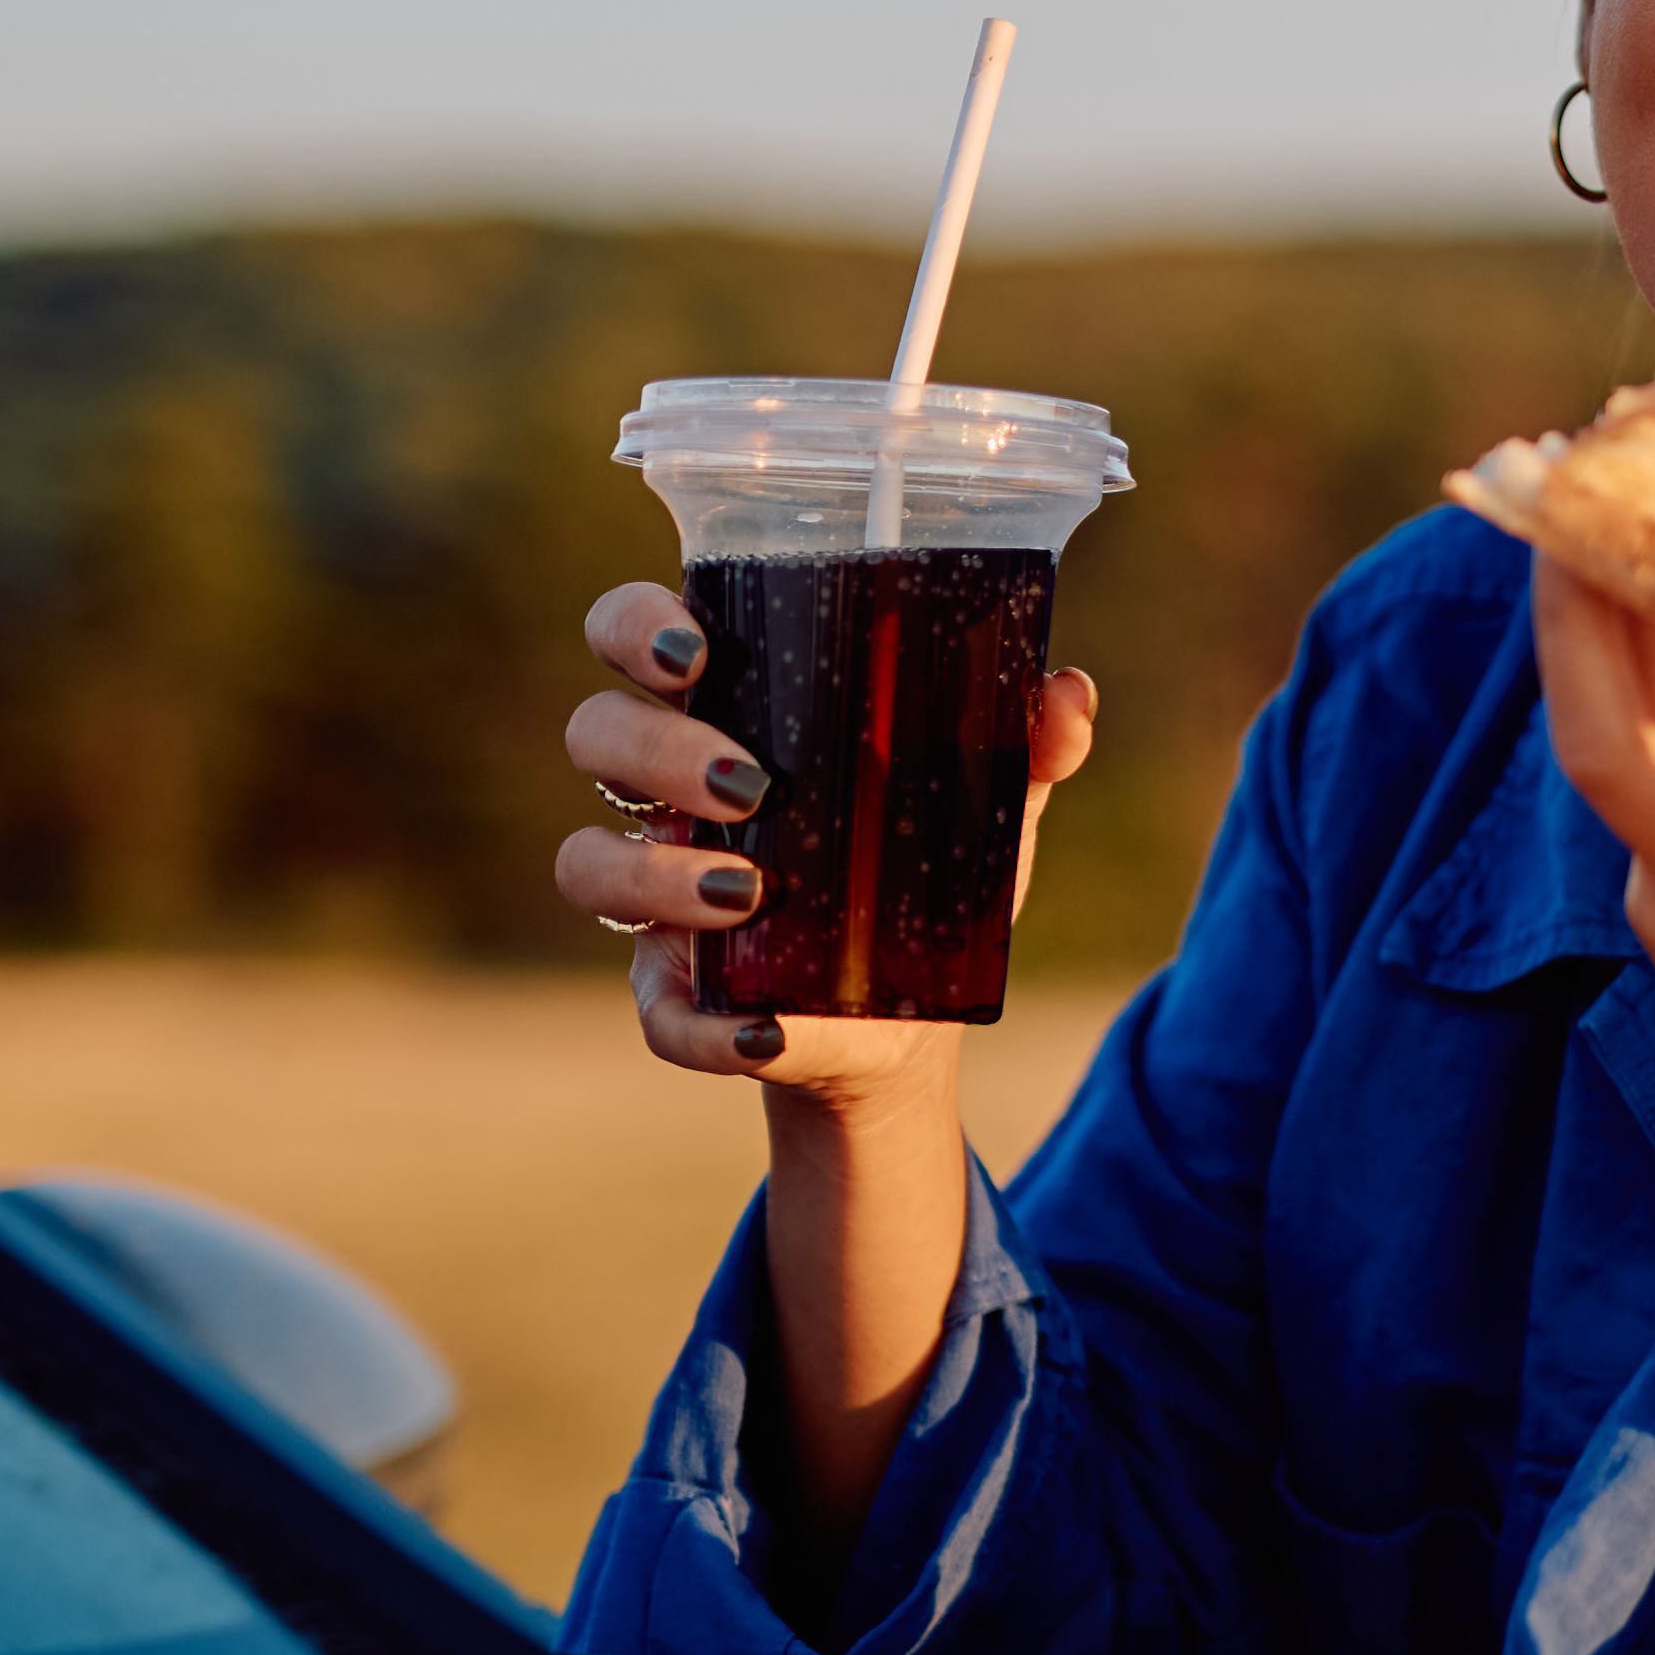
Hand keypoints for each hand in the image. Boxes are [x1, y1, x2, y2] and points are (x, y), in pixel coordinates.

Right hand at [555, 581, 1096, 1097]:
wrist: (909, 1016)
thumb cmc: (923, 866)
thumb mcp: (986, 802)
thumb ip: (1027, 745)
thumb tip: (1067, 695)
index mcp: (727, 714)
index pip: (634, 636)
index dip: (635, 626)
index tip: (696, 650)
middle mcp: (666, 797)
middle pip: (597, 735)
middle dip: (657, 750)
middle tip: (753, 784)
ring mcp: (655, 897)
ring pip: (587, 865)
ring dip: (657, 878)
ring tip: (752, 893)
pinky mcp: (671, 997)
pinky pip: (656, 1013)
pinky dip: (704, 1026)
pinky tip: (766, 1027)